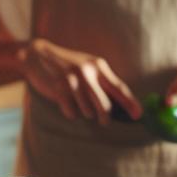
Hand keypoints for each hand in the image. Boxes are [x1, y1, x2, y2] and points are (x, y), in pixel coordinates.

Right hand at [20, 38, 140, 123]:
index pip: (119, 87)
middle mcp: (87, 72)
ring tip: (76, 100)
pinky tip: (64, 100)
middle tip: (103, 121)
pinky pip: (71, 113)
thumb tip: (121, 106)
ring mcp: (72, 80)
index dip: (130, 103)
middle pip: (105, 106)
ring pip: (87, 112)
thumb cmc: (67, 65)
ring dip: (83, 112)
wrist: (37, 55)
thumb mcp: (88, 66)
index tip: (138, 115)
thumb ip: (103, 82)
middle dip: (105, 117)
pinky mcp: (58, 89)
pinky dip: (69, 112)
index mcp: (98, 65)